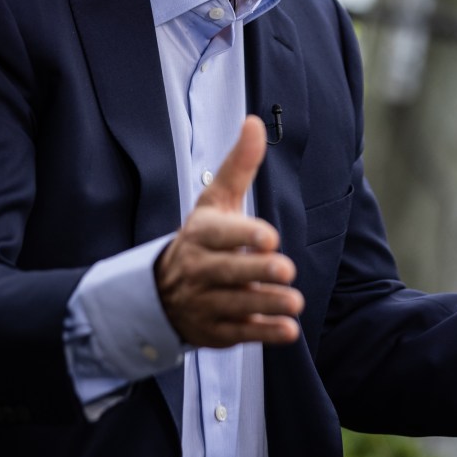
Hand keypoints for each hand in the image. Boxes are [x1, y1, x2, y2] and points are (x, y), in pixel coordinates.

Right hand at [155, 116, 303, 347]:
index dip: (243, 236)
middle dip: (258, 271)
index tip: (270, 236)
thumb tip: (255, 122)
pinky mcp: (214, 330)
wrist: (161, 290)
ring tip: (295, 302)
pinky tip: (287, 331)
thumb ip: (239, 165)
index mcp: (201, 234)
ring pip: (236, 305)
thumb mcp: (215, 201)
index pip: (220, 235)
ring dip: (266, 304)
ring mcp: (204, 302)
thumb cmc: (202, 237)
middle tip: (287, 269)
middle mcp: (199, 269)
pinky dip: (262, 334)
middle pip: (228, 271)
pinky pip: (239, 333)